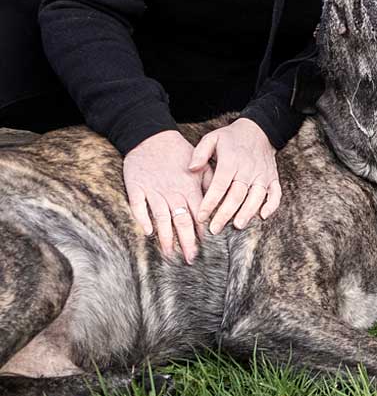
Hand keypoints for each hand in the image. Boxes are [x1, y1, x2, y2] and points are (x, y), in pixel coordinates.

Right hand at [123, 130, 205, 263]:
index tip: (206, 248)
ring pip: (161, 218)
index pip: (199, 214)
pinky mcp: (136, 188)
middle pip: (182, 221)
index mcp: (189, 188)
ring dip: (166, 237)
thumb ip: (211, 183)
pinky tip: (147, 232)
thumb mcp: (201, 165)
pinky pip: (138, 206)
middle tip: (190, 259)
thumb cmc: (179, 152)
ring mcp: (153, 191)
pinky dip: (143, 219)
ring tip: (170, 253)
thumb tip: (222, 200)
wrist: (151, 137)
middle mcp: (173, 192)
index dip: (202, 232)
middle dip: (187, 241)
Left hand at [190, 118, 281, 234]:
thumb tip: (191, 169)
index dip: (210, 203)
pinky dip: (272, 205)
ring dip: (247, 212)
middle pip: (237, 195)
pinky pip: (275, 194)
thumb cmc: (232, 138)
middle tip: (215, 229)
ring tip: (237, 225)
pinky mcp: (272, 178)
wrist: (259, 130)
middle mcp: (248, 169)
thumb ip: (200, 153)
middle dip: (225, 214)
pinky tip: (263, 216)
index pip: (220, 185)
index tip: (201, 217)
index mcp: (231, 161)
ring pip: (256, 197)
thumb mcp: (212, 138)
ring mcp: (262, 175)